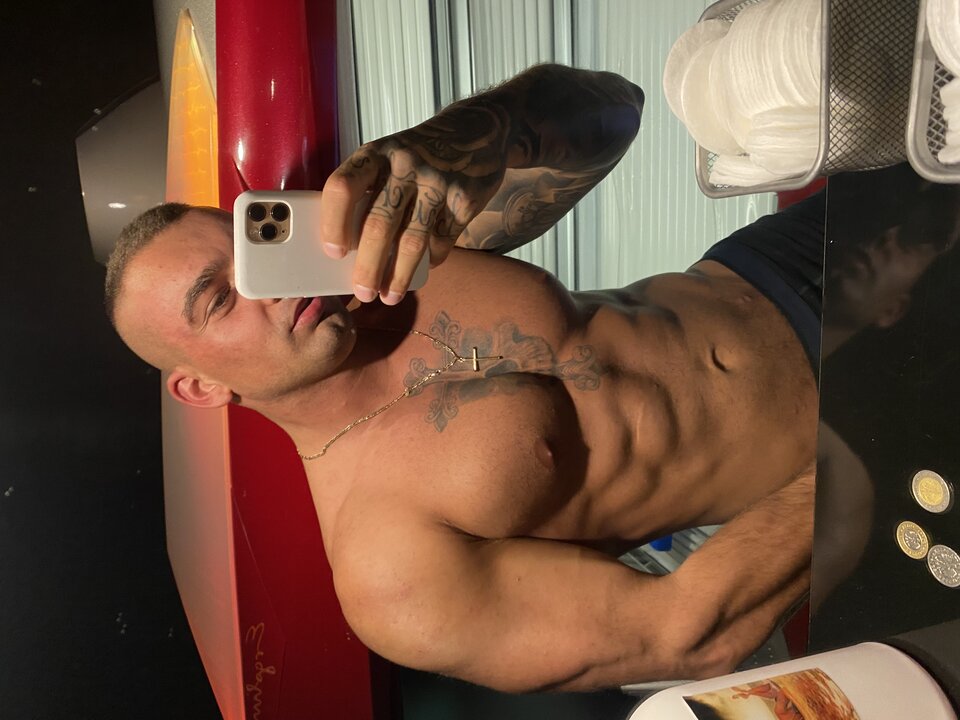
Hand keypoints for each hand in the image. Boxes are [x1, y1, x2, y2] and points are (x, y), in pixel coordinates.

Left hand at [320, 102, 512, 303]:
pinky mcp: (465, 198)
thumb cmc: (416, 156)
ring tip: (390, 296)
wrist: (476, 131)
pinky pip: (443, 240)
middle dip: (368, 267)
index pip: (342, 187)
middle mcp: (405, 165)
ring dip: (399, 276)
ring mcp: (437, 182)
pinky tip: (426, 268)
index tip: (333, 253)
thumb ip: (367, 192)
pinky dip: (432, 259)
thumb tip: (344, 250)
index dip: (333, 223)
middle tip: (362, 293)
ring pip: (413, 241)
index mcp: (375, 154)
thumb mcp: (386, 158)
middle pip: (378, 225)